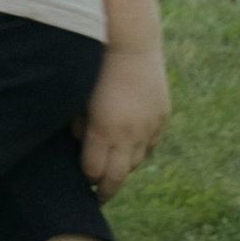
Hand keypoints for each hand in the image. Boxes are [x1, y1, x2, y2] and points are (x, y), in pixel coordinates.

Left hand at [76, 44, 169, 199]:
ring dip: (123, 168)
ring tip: (112, 170)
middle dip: (106, 189)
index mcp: (103, 130)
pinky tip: (129, 148)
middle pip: (117, 177)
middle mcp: (128, 134)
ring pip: (136, 163)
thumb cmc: (94, 67)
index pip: (94, 172)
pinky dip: (139, 150)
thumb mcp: (78, 98)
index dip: (86, 177)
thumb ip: (77, 126)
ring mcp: (148, 127)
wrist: (129, 42)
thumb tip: (78, 145)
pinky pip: (150, 145)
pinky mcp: (162, 117)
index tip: (81, 179)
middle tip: (99, 198)